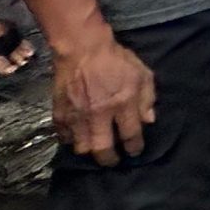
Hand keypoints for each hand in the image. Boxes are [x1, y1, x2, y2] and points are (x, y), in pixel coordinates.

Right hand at [54, 31, 157, 163]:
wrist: (83, 48)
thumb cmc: (116, 59)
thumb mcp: (142, 74)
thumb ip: (147, 98)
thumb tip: (148, 121)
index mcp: (122, 103)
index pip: (130, 135)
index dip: (134, 147)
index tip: (135, 151)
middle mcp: (99, 113)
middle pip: (103, 149)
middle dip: (110, 160)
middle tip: (113, 160)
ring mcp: (77, 115)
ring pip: (81, 147)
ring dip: (90, 152)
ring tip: (96, 151)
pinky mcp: (60, 113)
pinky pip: (64, 137)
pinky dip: (71, 141)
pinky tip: (78, 138)